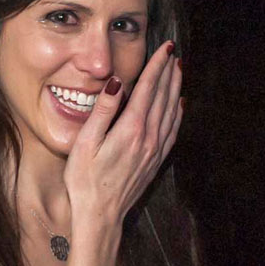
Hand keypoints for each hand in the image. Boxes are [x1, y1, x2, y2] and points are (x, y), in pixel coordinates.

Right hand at [63, 41, 182, 230]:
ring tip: (179, 70)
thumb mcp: (85, 144)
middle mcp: (149, 138)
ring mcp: (155, 151)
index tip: (166, 48)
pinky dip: (178, 113)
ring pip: (172, 111)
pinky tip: (180, 105)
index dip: (158, 66)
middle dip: (170, 72)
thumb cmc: (84, 181)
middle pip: (164, 97)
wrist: (100, 216)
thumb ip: (102, 112)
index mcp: (131, 129)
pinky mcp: (156, 161)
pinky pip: (173, 130)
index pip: (148, 89)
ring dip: (176, 88)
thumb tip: (115, 83)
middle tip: (175, 52)